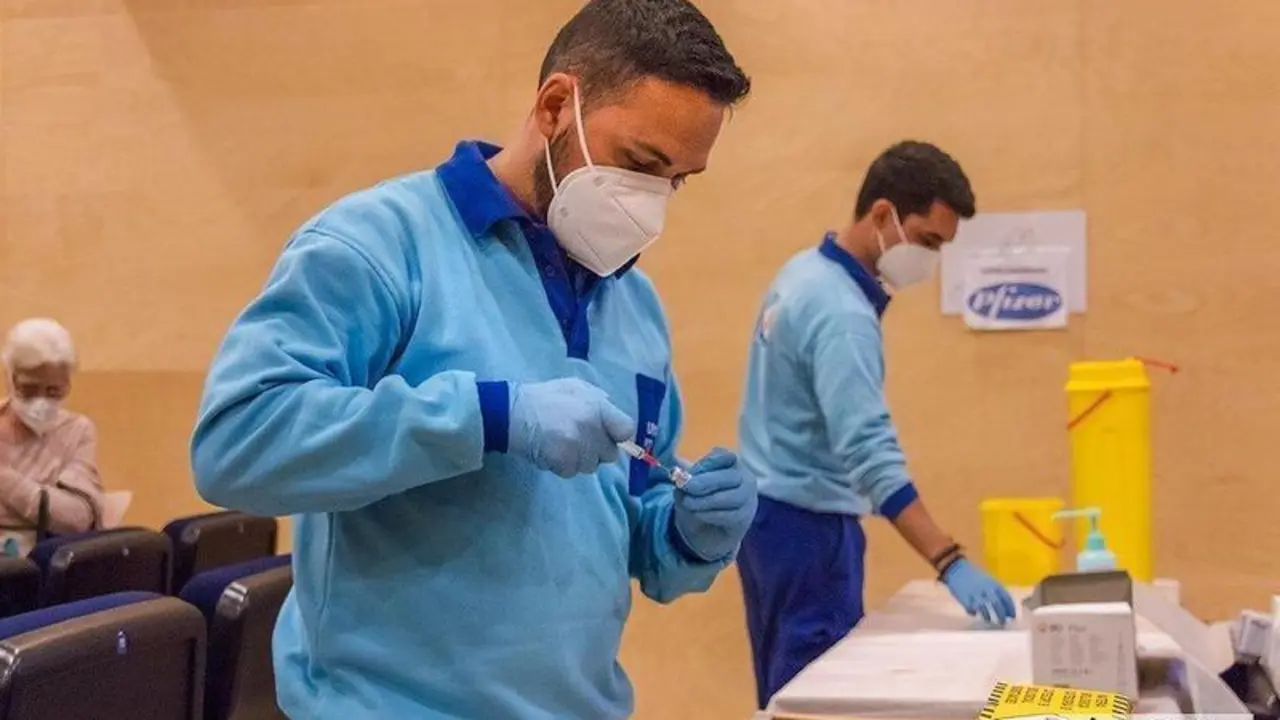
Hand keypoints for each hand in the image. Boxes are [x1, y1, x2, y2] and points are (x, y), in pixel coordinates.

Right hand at [508, 378, 635, 477]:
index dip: (619, 435)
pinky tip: (552, 453)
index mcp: (596, 406)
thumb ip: (598, 400)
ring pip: (591, 466)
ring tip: (563, 446)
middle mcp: (591, 427)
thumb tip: (614, 418)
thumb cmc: (543, 398)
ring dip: (580, 460)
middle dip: (598, 449)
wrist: (510, 413)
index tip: (610, 437)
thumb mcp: (574, 387)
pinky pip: (573, 472)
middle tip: (580, 441)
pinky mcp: (563, 462)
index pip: (626, 430)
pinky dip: (564, 466)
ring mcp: (577, 447)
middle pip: (610, 453)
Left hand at [672, 448, 757, 561]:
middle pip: (731, 477)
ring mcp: (748, 498)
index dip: (709, 462)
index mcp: (729, 463)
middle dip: (706, 481)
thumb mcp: (686, 489)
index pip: (725, 456)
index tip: (691, 470)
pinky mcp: (746, 517)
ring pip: (732, 497)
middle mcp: (744, 477)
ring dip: (707, 500)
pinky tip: (698, 514)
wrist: (707, 533)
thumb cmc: (698, 503)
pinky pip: (731, 515)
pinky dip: (711, 514)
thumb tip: (681, 477)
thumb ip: (685, 481)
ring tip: (688, 503)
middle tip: (686, 487)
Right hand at [942, 558, 1016, 625]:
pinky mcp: (965, 599)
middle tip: (1003, 622)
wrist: (957, 569)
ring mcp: (975, 594)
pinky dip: (974, 613)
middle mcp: (986, 589)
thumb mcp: (988, 580)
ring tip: (989, 620)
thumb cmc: (975, 575)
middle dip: (1001, 615)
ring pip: (985, 609)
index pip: (1006, 598)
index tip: (1012, 617)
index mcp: (993, 584)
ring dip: (988, 617)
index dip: (1010, 609)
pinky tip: (974, 613)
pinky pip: (972, 609)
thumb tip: (1004, 606)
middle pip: (997, 605)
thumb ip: (996, 591)